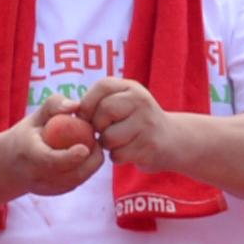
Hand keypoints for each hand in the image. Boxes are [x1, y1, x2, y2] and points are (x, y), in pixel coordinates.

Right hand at [4, 94, 105, 200]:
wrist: (10, 165)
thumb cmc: (27, 135)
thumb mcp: (36, 115)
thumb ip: (54, 105)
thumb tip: (76, 105)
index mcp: (29, 154)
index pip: (51, 161)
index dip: (70, 157)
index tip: (85, 147)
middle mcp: (37, 176)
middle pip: (71, 175)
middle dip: (91, 159)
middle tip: (96, 140)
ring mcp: (47, 188)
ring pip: (78, 180)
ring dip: (91, 164)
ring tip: (92, 146)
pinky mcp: (56, 193)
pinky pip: (78, 182)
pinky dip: (86, 169)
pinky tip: (86, 156)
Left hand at [76, 78, 193, 174]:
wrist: (174, 140)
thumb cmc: (137, 122)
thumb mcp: (125, 102)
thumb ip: (100, 101)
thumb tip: (70, 108)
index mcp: (132, 88)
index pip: (103, 86)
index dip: (88, 103)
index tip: (85, 117)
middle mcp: (141, 102)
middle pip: (104, 112)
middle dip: (97, 127)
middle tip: (103, 132)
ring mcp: (147, 124)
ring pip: (109, 137)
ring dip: (107, 145)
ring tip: (118, 142)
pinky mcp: (149, 146)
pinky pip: (118, 155)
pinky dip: (117, 157)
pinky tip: (128, 152)